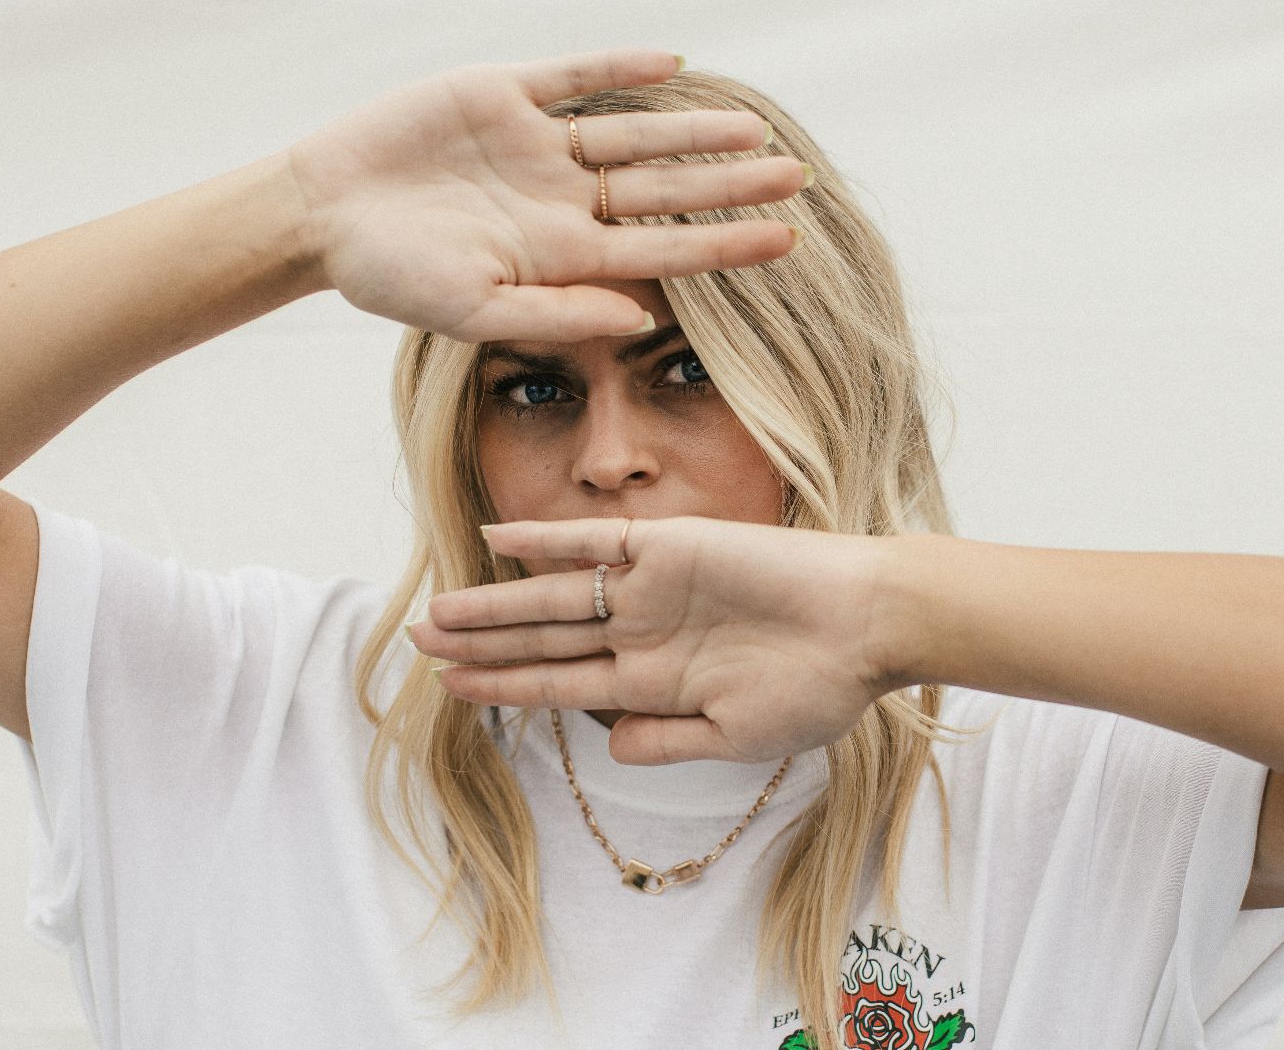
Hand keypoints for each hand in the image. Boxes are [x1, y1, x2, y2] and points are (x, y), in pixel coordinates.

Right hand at [284, 47, 808, 342]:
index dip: (724, 245)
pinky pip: (574, 77)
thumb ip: (555, 313)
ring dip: (692, 129)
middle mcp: (561, 200)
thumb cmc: (389, 275)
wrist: (320, 214)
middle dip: (730, 185)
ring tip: (755, 129)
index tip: (788, 241)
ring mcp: (536, 146)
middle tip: (800, 178)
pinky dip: (620, 66)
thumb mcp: (471, 309)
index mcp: (561, 255)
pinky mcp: (503, 96)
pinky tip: (673, 61)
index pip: (662, 250)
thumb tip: (640, 319)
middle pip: (664, 188)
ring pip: (634, 133)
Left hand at [405, 516, 906, 765]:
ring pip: (553, 594)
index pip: (561, 685)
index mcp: (655, 685)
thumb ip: (669, 740)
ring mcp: (651, 589)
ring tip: (436, 611)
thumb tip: (606, 746)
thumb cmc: (817, 687)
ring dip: (494, 602)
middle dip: (479, 645)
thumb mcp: (738, 735)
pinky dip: (545, 538)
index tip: (449, 692)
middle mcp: (642, 634)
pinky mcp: (669, 547)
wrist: (869, 625)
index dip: (504, 687)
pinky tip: (495, 537)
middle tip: (414, 644)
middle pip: (542, 639)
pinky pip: (594, 541)